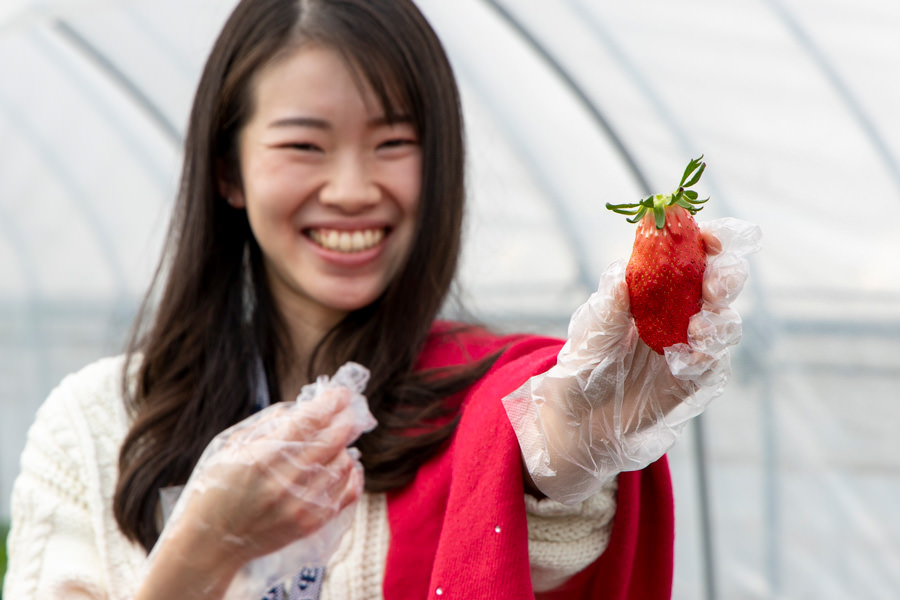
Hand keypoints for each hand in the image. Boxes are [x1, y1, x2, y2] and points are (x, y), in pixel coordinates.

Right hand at [141, 363, 376, 597]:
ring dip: (343, 447)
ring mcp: (300, 506)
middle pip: (332, 441)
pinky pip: (347, 493)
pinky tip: (344, 465)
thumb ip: (267, 424)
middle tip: (348, 410)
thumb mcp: (230, 448)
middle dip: (345, 420)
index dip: (329, 403)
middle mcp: (284, 482)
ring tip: (336, 441)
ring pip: (343, 464)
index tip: (341, 393)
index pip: (307, 422)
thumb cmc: (216, 489)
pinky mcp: (310, 524)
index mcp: (261, 458)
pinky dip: (351, 474)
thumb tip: (303, 407)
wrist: (210, 544)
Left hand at [503, 218, 760, 504]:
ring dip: (719, 321)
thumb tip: (621, 275)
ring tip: (696, 327)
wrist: (579, 422)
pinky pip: (712, 365)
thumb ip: (608, 311)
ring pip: (724, 324)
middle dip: (726, 277)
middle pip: (719, 285)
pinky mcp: (693, 381)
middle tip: (714, 284)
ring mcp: (689, 346)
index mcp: (653, 289)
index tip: (709, 239)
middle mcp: (678, 313)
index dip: (705, 242)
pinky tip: (684, 361)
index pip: (688, 255)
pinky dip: (705, 359)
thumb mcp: (587, 338)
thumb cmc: (582, 367)